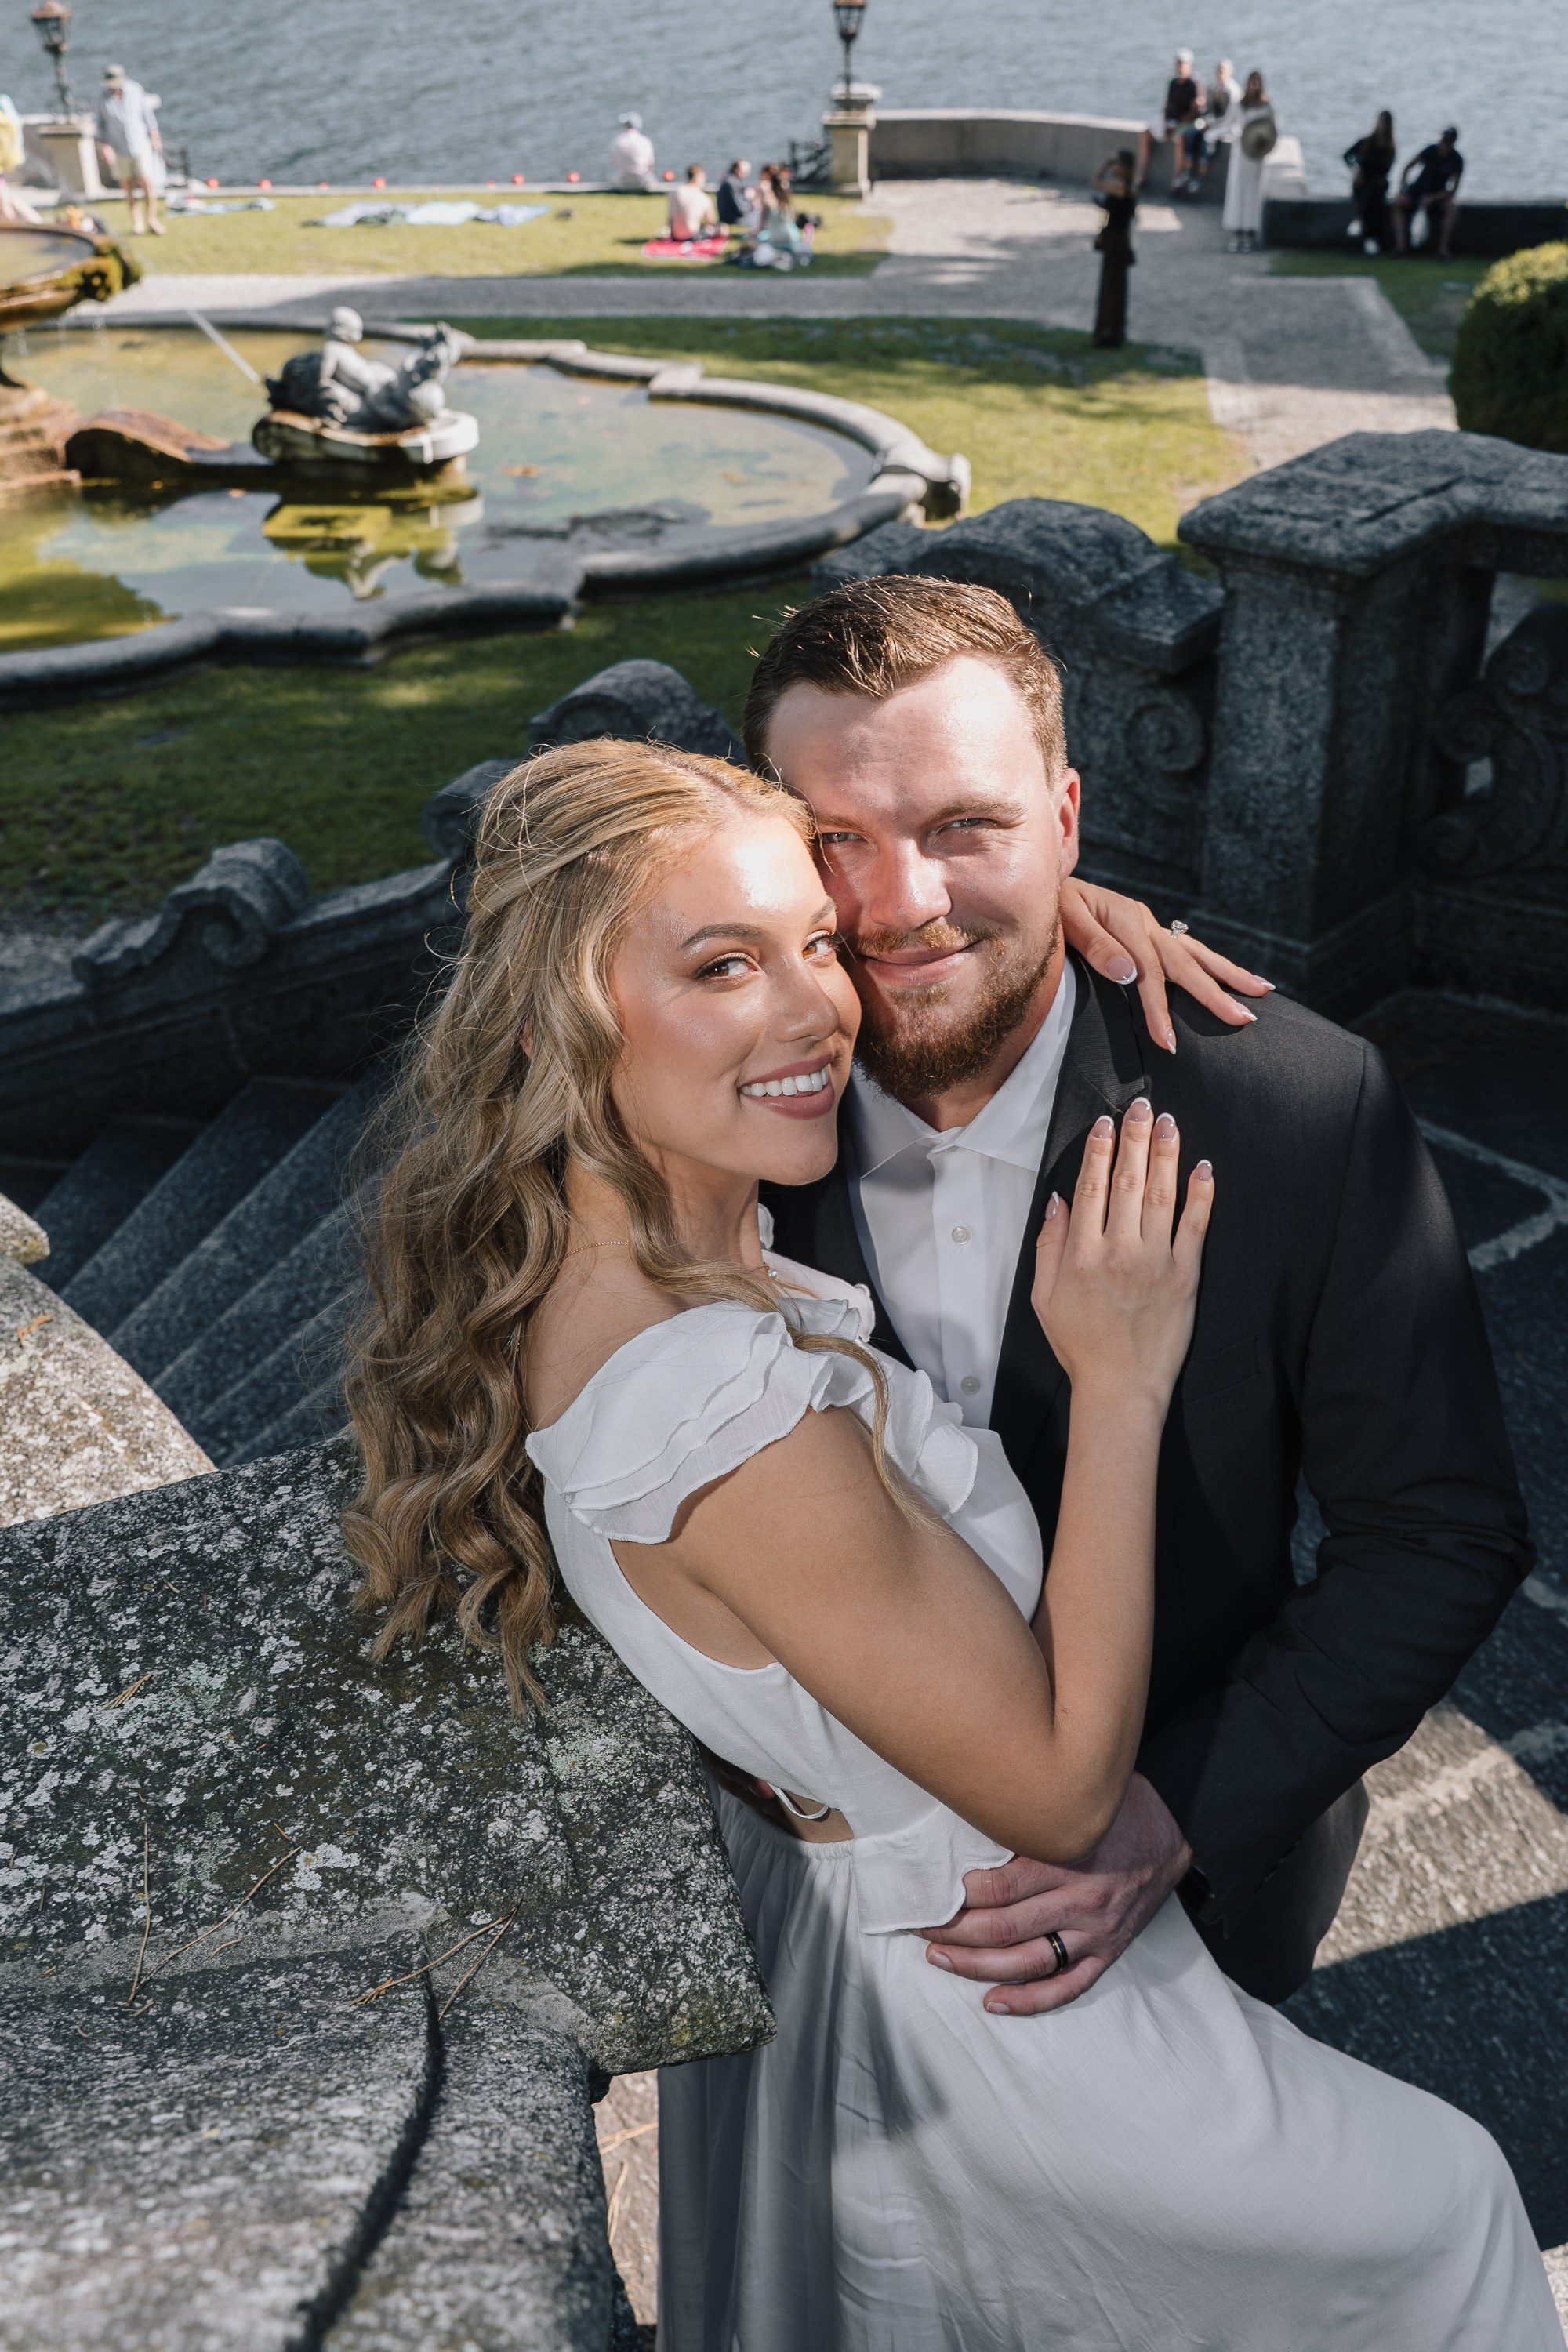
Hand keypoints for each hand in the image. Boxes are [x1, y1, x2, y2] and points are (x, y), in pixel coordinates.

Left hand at [922, 1774, 1191, 2013]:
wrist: (1175, 1843)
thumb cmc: (1120, 1809)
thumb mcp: (1082, 1793)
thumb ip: (1037, 1805)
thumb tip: (980, 1794)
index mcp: (1071, 1857)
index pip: (1001, 1886)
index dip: (959, 1893)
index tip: (930, 1887)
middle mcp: (1082, 1900)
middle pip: (1004, 1927)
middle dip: (955, 1929)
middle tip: (921, 1923)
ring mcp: (1096, 1932)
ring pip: (1027, 1962)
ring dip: (977, 1965)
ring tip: (940, 1957)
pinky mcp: (1108, 1953)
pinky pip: (1067, 1986)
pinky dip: (1029, 2000)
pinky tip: (994, 2002)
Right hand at [1031, 1100, 1210, 1410]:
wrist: (1120, 1388)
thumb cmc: (1080, 1344)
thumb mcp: (1044, 1297)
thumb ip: (1049, 1245)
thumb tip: (1058, 1200)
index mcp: (1083, 1255)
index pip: (1091, 1187)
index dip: (1098, 1149)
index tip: (1105, 1123)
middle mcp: (1120, 1252)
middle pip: (1128, 1181)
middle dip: (1134, 1138)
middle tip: (1141, 1104)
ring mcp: (1156, 1263)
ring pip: (1162, 1195)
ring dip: (1165, 1154)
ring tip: (1167, 1123)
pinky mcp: (1185, 1277)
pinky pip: (1195, 1228)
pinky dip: (1201, 1195)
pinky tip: (1203, 1168)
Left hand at [1058, 877, 1271, 1052]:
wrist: (1041, 883)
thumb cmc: (1047, 908)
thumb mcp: (1062, 921)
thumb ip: (1095, 946)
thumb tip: (1130, 973)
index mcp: (1126, 920)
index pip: (1150, 973)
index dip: (1160, 1009)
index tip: (1169, 1043)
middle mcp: (1144, 921)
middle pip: (1186, 963)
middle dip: (1216, 994)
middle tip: (1243, 1019)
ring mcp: (1149, 924)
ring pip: (1196, 952)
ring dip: (1229, 974)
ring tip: (1262, 991)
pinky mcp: (1147, 929)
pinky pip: (1186, 949)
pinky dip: (1210, 963)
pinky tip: (1230, 975)